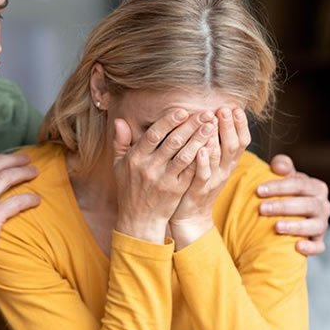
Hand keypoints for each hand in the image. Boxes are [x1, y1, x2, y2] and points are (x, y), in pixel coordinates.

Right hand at [113, 110, 215, 243]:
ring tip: (211, 126)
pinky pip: (191, 171)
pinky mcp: (177, 190)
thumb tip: (120, 121)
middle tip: (205, 113)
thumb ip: (120, 142)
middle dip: (190, 126)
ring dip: (199, 139)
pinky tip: (211, 146)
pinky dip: (201, 158)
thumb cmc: (129, 188)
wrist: (139, 219)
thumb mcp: (119, 165)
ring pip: (185, 156)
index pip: (153, 135)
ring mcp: (164, 180)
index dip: (168, 122)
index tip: (182, 111)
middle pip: (173, 142)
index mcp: (135, 159)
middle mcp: (149, 168)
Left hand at [170, 107, 251, 248]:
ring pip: (219, 157)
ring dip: (216, 138)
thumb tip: (212, 118)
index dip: (240, 124)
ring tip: (213, 120)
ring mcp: (212, 180)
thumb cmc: (196, 183)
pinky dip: (203, 162)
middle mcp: (224, 170)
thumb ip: (214, 143)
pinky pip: (203, 175)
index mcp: (228, 163)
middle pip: (232, 145)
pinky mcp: (199, 190)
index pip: (241, 140)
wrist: (189, 216)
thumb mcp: (210, 163)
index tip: (235, 107)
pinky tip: (200, 149)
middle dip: (230, 126)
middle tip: (225, 108)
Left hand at [256, 154, 329, 255]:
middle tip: (262, 209)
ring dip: (296, 226)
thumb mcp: (283, 178)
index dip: (280, 186)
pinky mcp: (318, 242)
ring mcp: (321, 225)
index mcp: (316, 188)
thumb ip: (282, 166)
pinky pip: (319, 246)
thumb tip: (278, 166)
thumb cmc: (283, 193)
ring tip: (276, 227)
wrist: (285, 217)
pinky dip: (310, 247)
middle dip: (284, 206)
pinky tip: (297, 246)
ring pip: (316, 226)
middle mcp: (323, 206)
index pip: (301, 184)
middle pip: (308, 205)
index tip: (258, 190)